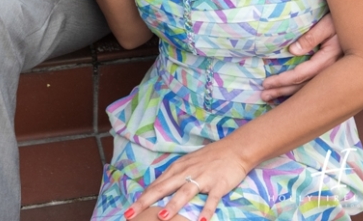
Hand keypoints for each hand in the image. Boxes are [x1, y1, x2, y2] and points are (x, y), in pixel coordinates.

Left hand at [125, 139, 249, 220]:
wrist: (233, 149)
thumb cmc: (207, 158)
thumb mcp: (186, 164)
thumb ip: (172, 177)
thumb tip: (157, 190)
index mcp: (176, 169)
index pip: (155, 186)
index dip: (141, 199)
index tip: (129, 211)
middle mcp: (185, 173)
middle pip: (162, 188)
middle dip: (145, 202)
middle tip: (130, 214)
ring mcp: (202, 178)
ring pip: (184, 193)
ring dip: (173, 205)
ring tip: (161, 216)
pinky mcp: (218, 184)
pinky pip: (212, 199)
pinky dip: (206, 209)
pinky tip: (202, 220)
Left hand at [261, 13, 340, 101]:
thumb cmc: (343, 19)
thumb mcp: (327, 24)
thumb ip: (311, 37)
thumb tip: (293, 51)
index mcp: (331, 59)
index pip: (302, 74)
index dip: (283, 80)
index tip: (266, 84)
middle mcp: (335, 71)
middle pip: (306, 87)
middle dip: (284, 92)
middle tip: (264, 96)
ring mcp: (338, 74)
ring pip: (313, 90)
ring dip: (291, 95)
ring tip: (272, 98)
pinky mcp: (338, 74)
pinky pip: (319, 86)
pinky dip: (304, 93)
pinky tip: (293, 97)